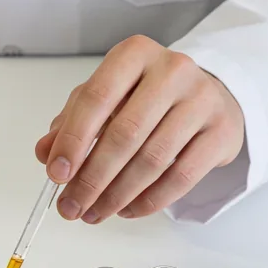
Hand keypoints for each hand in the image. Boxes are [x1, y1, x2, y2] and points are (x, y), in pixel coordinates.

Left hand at [36, 35, 244, 221]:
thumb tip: (46, 153)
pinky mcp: (221, 131)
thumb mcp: (107, 97)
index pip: (96, 98)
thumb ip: (73, 121)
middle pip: (124, 134)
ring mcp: (202, 100)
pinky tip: (128, 210)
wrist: (210, 95)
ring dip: (117, 195)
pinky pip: (182, 177)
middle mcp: (172, 71)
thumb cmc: (149, 96)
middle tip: (71, 206)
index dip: (73, 140)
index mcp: (134, 54)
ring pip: (152, 160)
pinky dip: (150, 201)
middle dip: (92, 178)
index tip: (56, 174)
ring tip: (95, 213)